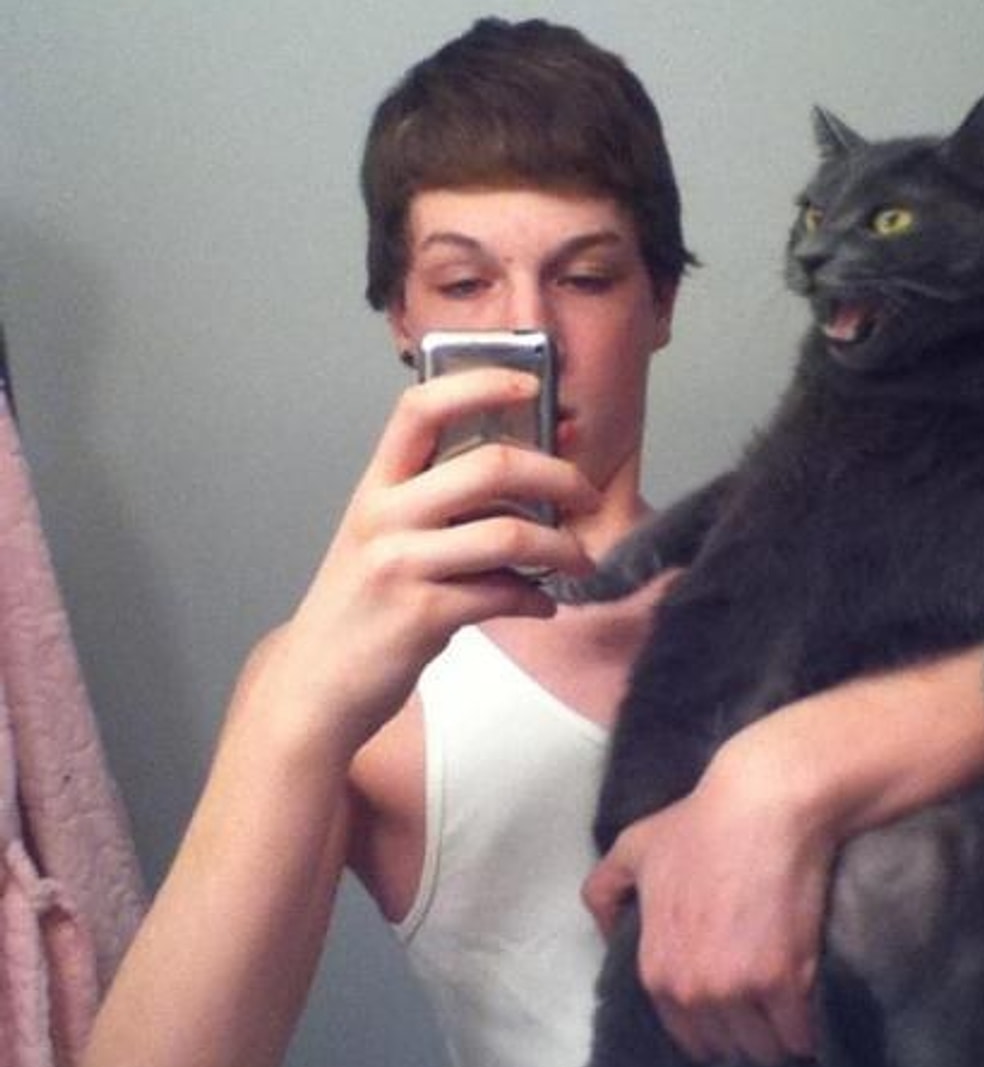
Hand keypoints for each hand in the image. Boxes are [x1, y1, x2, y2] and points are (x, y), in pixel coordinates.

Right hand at [267, 368, 598, 757]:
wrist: (314, 682)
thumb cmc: (360, 607)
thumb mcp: (380, 538)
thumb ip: (434, 504)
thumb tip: (520, 480)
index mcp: (377, 486)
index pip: (421, 408)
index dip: (479, 384)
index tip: (530, 386)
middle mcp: (385, 516)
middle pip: (489, 466)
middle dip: (557, 477)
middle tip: (586, 495)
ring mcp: (401, 565)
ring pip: (509, 535)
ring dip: (562, 548)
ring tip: (579, 561)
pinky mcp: (421, 616)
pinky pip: (504, 595)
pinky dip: (536, 600)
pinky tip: (542, 605)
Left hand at [583, 727, 834, 1066]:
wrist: (764, 805)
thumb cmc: (700, 825)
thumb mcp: (633, 849)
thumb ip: (604, 891)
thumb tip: (607, 932)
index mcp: (656, 972)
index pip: (689, 1038)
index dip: (714, 1022)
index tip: (734, 1002)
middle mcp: (692, 991)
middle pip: (729, 1047)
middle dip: (747, 1029)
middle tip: (765, 1000)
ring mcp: (738, 990)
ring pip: (766, 1049)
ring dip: (780, 1035)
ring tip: (790, 1005)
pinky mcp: (785, 982)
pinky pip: (802, 1036)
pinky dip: (810, 1028)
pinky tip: (812, 1006)